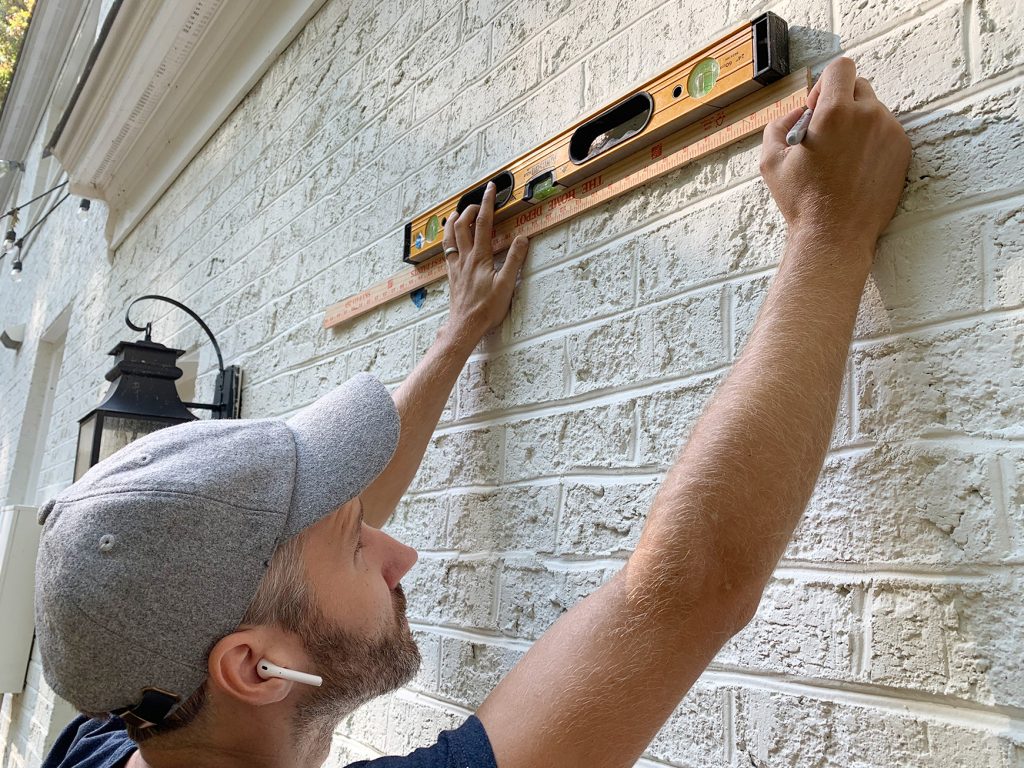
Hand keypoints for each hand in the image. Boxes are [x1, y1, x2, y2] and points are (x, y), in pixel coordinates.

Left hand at [441, 181, 529, 340]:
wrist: (465, 325)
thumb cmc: (486, 308)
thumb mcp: (506, 285)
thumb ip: (514, 260)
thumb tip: (522, 238)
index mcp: (479, 258)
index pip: (482, 223)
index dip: (487, 203)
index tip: (490, 188)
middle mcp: (465, 258)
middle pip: (462, 225)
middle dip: (469, 208)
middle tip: (478, 201)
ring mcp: (456, 267)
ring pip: (449, 237)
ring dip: (452, 221)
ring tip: (456, 212)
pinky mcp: (452, 275)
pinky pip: (447, 251)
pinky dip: (447, 239)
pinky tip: (450, 241)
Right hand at [760, 57, 911, 259]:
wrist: (835, 236)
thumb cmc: (802, 201)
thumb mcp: (770, 161)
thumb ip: (779, 124)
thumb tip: (799, 113)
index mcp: (835, 113)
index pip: (841, 68)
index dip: (824, 83)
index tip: (816, 108)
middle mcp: (868, 116)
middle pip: (859, 85)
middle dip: (841, 102)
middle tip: (826, 134)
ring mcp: (890, 132)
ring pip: (873, 110)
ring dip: (856, 123)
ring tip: (840, 157)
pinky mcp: (902, 150)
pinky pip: (886, 131)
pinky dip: (871, 141)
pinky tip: (855, 168)